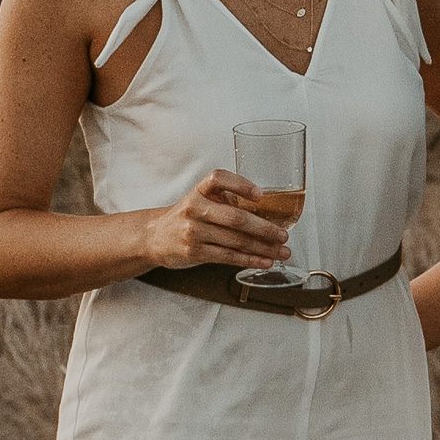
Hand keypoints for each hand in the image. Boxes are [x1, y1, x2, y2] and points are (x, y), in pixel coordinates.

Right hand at [142, 170, 292, 270]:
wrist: (156, 236)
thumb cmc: (189, 215)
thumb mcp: (203, 198)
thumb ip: (228, 198)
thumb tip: (270, 210)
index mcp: (200, 190)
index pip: (219, 179)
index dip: (241, 185)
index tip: (260, 196)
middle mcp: (195, 208)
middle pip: (235, 218)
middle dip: (264, 229)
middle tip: (283, 234)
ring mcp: (193, 232)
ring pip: (235, 241)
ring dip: (263, 248)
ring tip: (281, 251)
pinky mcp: (194, 252)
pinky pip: (227, 257)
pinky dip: (249, 260)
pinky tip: (264, 260)